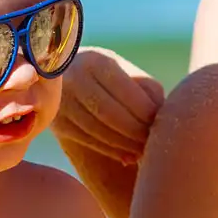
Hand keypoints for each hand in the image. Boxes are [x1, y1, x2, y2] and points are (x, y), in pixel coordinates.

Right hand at [49, 47, 163, 165]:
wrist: (65, 75)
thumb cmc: (109, 76)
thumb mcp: (128, 73)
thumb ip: (147, 91)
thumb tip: (158, 121)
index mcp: (98, 61)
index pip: (128, 95)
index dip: (147, 116)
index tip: (163, 128)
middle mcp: (75, 78)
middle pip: (110, 114)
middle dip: (135, 134)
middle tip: (153, 145)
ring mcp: (61, 100)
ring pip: (96, 130)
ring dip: (124, 146)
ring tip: (143, 153)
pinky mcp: (55, 120)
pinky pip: (86, 140)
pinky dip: (110, 150)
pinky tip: (127, 156)